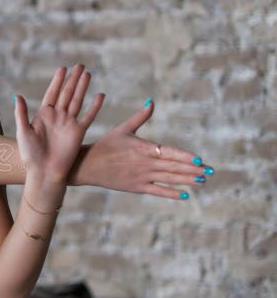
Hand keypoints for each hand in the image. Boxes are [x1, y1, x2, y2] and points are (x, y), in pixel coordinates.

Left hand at [13, 64, 104, 182]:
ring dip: (82, 87)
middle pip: (66, 93)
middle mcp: (57, 117)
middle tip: (80, 65)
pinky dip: (95, 106)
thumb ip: (21, 114)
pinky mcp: (78, 132)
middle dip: (73, 79)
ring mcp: (68, 124)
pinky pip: (88, 116)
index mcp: (43, 115)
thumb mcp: (23, 132)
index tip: (63, 68)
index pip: (52, 93)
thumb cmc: (30, 155)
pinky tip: (100, 95)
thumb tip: (18, 96)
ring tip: (88, 74)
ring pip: (77, 101)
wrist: (44, 172)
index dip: (57, 81)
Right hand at [71, 98, 211, 198]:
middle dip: (193, 169)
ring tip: (202, 181)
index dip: (185, 157)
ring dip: (187, 180)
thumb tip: (151, 101)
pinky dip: (171, 193)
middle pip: (173, 167)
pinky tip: (185, 195)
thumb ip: (140, 117)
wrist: (87, 165)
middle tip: (210, 171)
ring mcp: (141, 176)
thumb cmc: (105, 145)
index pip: (169, 152)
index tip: (200, 160)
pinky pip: (157, 191)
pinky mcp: (136, 187)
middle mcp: (144, 163)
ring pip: (169, 179)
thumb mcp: (122, 129)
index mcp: (142, 147)